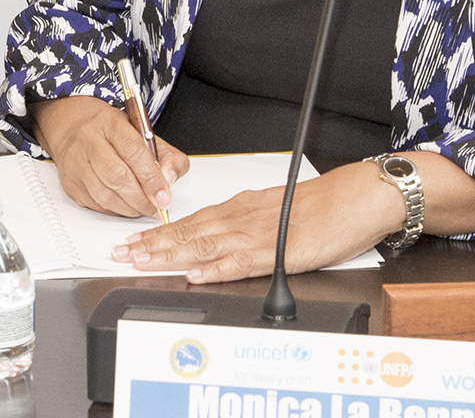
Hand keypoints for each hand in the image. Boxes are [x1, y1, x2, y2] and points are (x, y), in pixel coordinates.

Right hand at [33, 95, 189, 218]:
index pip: (133, 151)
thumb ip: (168, 156)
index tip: (164, 197)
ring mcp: (76, 161)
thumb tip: (169, 180)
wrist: (74, 129)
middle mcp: (89, 139)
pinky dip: (114, 210)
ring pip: (105, 194)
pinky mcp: (70, 181)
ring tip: (143, 209)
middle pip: (117, 176)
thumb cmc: (114, 134)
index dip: (151, 178)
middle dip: (141, 199)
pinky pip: (95, 203)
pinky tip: (125, 207)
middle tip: (156, 209)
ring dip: (129, 208)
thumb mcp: (146, 136)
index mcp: (111, 122)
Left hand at [109, 161, 402, 282]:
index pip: (190, 221)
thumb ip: (244, 222)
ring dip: (171, 254)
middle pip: (188, 232)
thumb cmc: (317, 206)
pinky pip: (242, 261)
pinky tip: (197, 274)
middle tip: (122, 252)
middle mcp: (242, 218)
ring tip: (144, 261)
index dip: (158, 233)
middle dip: (152, 244)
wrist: (351, 200)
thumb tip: (219, 238)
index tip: (132, 241)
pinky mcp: (278, 251)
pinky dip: (217, 268)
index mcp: (239, 209)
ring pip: (206, 244)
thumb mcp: (271, 209)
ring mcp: (258, 235)